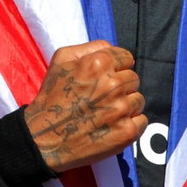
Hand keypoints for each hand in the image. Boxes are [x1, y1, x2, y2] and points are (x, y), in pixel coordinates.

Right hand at [24, 41, 146, 173]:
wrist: (44, 138)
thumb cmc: (52, 97)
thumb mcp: (61, 60)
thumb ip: (90, 48)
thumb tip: (112, 49)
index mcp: (98, 63)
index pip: (126, 58)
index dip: (116, 68)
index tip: (105, 79)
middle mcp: (112, 85)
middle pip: (134, 79)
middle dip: (121, 87)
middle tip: (101, 99)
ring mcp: (121, 109)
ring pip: (139, 99)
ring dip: (126, 106)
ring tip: (105, 113)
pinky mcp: (126, 131)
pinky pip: (142, 121)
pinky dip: (131, 124)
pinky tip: (112, 127)